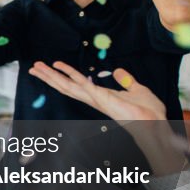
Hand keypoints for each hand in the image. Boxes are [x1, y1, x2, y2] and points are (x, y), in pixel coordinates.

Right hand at [28, 62, 165, 121]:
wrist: (156, 123)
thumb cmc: (149, 111)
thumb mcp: (137, 89)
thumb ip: (126, 80)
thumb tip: (118, 70)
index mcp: (99, 96)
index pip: (75, 84)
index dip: (61, 76)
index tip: (50, 66)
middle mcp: (94, 99)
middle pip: (66, 86)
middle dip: (49, 77)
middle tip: (33, 67)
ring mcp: (97, 99)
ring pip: (69, 86)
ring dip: (53, 76)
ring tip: (38, 67)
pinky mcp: (104, 99)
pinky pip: (86, 87)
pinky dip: (74, 77)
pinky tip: (61, 68)